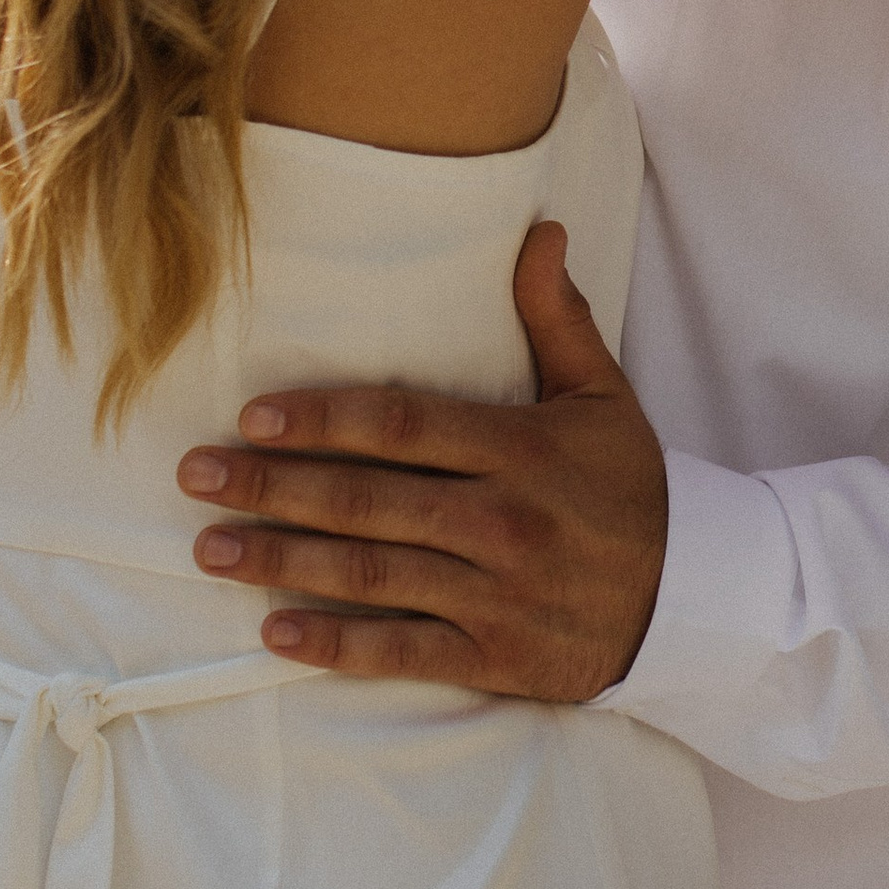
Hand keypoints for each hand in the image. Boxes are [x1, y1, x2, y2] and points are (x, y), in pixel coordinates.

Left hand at [178, 224, 667, 700]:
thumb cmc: (630, 488)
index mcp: (523, 449)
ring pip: (374, 575)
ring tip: (211, 549)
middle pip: (370, 501)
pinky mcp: (497, 658)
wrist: (692, 600)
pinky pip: (405, 652)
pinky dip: (338, 647)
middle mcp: (504, 520)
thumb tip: (537, 231)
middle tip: (195, 475)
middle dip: (273, 488)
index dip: (325, 420)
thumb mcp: (603, 395)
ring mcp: (498, 595)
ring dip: (283, 564)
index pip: (406, 426)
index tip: (253, 415)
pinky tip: (275, 634)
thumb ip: (557, 317)